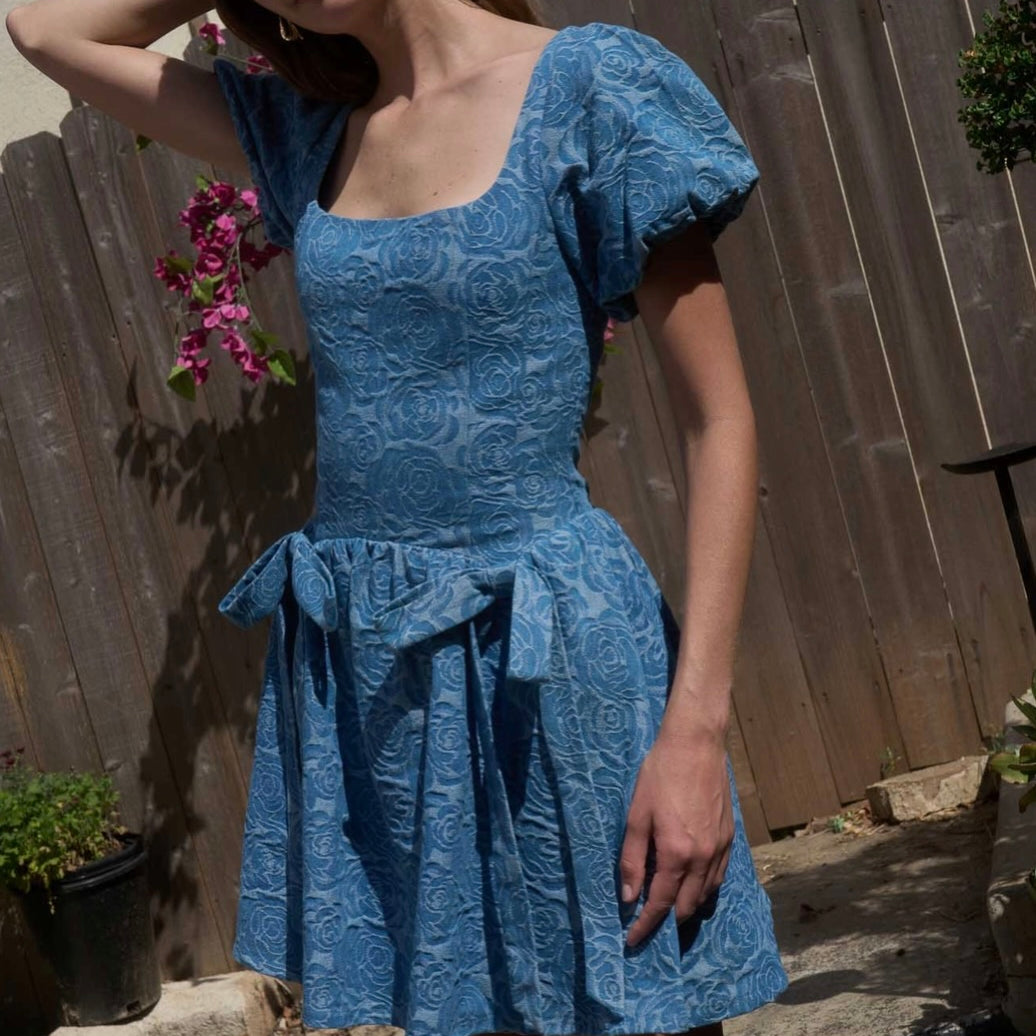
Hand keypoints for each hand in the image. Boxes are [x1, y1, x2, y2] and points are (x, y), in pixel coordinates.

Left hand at [619, 725, 732, 948]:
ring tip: (668, 909)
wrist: (696, 744)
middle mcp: (703, 858)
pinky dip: (703, 889)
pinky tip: (691, 885)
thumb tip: (629, 896)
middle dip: (667, 921)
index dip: (645, 925)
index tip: (632, 941)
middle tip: (647, 924)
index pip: (661, 903)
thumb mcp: (636, 814)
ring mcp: (720, 848)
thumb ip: (632, 858)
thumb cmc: (660, 774)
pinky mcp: (730, 837)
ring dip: (687, 907)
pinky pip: (718, 877)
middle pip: (686, 906)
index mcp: (677, 853)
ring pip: (705, 894)